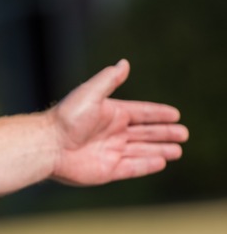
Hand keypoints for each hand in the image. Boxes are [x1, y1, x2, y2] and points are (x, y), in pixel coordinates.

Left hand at [49, 59, 188, 185]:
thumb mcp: (90, 93)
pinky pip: (132, 167)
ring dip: (160, 150)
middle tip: (183, 133)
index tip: (175, 114)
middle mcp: (112, 133)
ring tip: (177, 151)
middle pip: (145, 133)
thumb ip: (109, 80)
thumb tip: (124, 62)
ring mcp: (110, 152)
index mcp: (111, 114)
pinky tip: (161, 162)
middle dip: (164, 133)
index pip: (141, 113)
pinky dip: (147, 165)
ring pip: (141, 151)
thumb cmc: (67, 118)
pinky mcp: (107, 170)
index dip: (158, 114)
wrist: (48, 145)